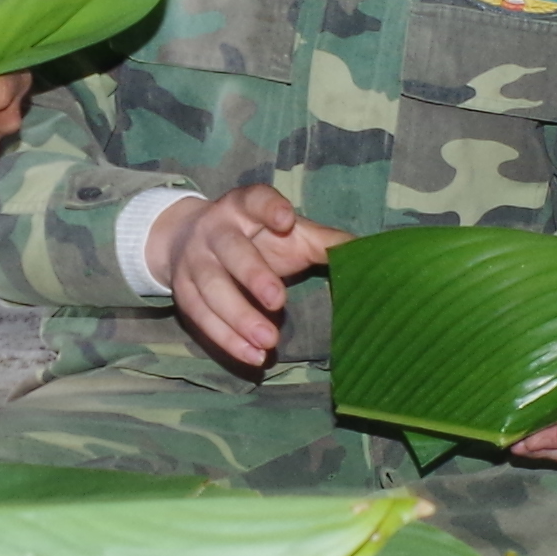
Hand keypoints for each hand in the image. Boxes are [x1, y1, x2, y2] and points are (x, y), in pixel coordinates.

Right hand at [152, 182, 344, 373]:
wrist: (190, 240)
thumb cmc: (256, 237)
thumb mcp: (291, 234)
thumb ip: (326, 242)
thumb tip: (373, 253)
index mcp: (244, 206)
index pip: (255, 199)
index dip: (268, 208)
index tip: (286, 220)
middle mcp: (214, 229)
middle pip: (230, 250)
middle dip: (252, 274)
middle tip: (277, 301)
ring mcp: (194, 260)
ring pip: (211, 289)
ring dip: (238, 317)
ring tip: (267, 342)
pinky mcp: (182, 290)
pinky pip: (201, 317)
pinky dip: (226, 339)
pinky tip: (251, 355)